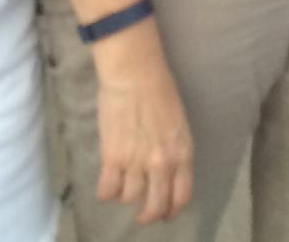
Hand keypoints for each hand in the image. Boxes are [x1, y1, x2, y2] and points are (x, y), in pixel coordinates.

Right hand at [93, 23, 193, 223]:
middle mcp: (162, 163)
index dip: (172, 210)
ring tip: (122, 188)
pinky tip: (106, 186)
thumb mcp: (178, 122)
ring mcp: (136, 162)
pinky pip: (108, 189)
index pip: (181, 196)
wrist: (134, 72)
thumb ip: (174, 148)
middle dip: (149, 215)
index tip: (165, 212)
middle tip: (143, 216)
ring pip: (130, 198)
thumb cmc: (159, 88)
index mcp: (182, 153)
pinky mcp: (112, 157)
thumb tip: (165, 169)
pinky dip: (106, 193)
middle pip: (155, 205)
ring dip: (125, 197)